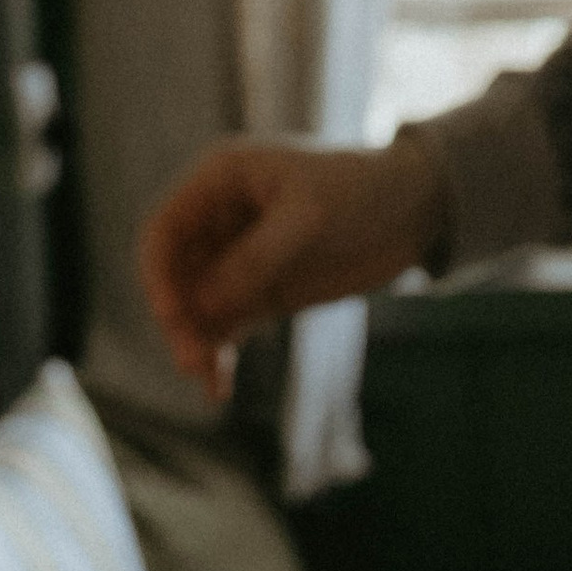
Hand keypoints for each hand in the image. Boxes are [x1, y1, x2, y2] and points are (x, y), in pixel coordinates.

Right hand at [137, 136, 449, 399]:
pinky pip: (226, 329)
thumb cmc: (360, 191)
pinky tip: (219, 388)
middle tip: (194, 360)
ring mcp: (239, 261)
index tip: (171, 316)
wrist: (413, 209)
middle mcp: (220, 221)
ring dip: (195, 344)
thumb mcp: (307, 219)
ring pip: (196, 310)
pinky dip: (220, 357)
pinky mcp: (262, 294)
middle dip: (178, 319)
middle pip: (175, 278)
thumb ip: (254, 260)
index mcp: (219, 183)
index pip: (164, 232)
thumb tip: (201, 306)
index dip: (158, 275)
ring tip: (209, 381)